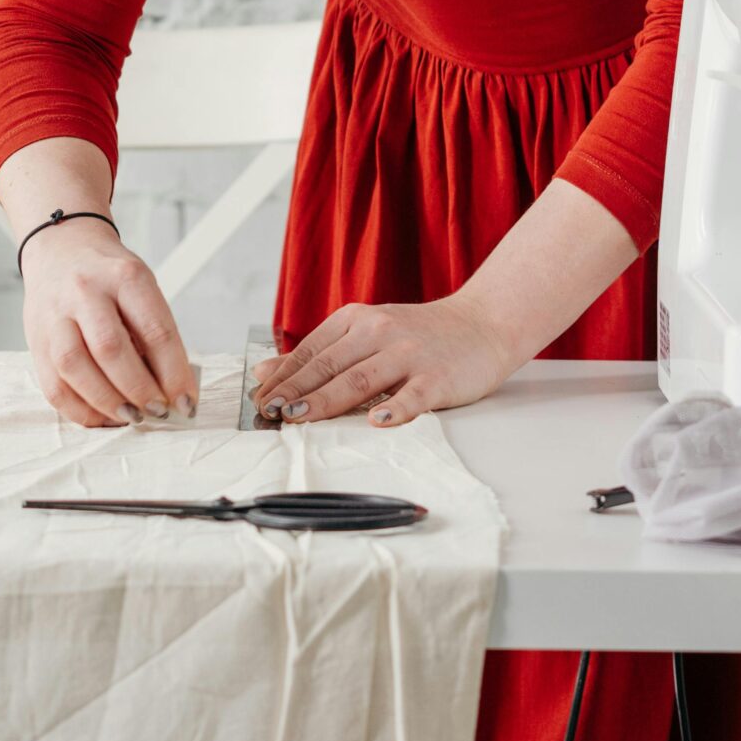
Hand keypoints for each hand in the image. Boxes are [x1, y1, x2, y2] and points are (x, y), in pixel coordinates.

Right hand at [20, 217, 194, 428]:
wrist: (61, 246)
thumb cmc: (109, 274)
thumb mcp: (140, 285)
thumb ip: (153, 332)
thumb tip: (171, 389)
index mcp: (124, 275)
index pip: (154, 329)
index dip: (174, 373)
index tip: (186, 402)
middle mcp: (85, 291)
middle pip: (111, 348)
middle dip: (139, 390)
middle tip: (158, 412)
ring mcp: (55, 315)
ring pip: (75, 367)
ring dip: (107, 402)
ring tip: (130, 416)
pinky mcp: (35, 340)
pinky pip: (53, 386)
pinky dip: (79, 409)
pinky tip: (101, 415)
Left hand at [251, 292, 520, 427]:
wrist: (483, 324)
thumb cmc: (420, 335)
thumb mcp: (366, 332)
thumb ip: (320, 352)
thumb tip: (265, 370)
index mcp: (358, 319)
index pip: (311, 351)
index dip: (282, 376)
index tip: (257, 399)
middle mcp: (380, 332)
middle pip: (330, 365)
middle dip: (294, 390)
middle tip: (267, 412)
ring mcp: (409, 353)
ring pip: (360, 379)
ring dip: (326, 400)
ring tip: (298, 417)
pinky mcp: (437, 376)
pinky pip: (412, 395)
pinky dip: (394, 408)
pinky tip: (377, 421)